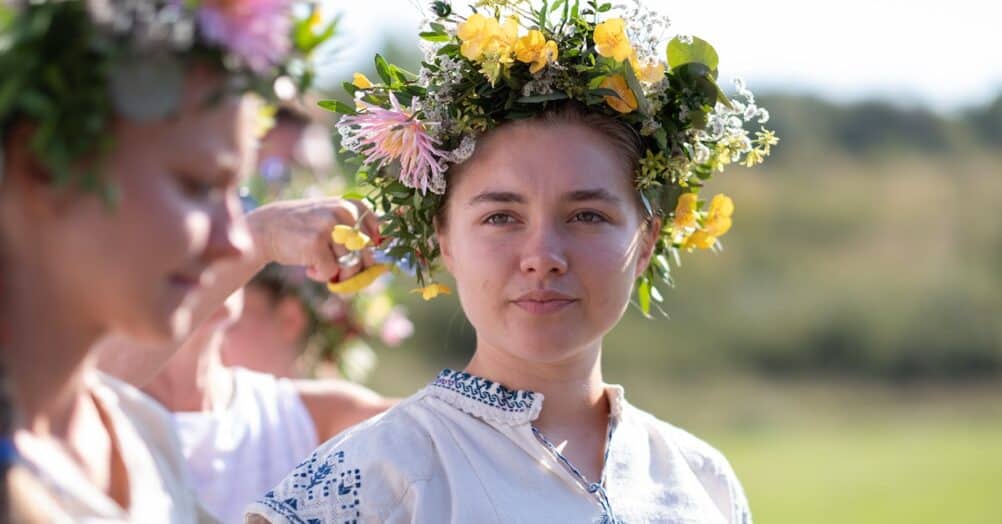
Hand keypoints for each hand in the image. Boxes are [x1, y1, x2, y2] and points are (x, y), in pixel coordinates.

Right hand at [246, 198, 380, 281]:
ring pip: (350, 266)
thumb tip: (383, 265)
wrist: (267, 228)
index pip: (380, 237)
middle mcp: (344, 212)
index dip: (373, 255)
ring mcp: (329, 226)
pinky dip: (320, 275)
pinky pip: (330, 271)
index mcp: (354, 206)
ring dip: (335, 273)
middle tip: (338, 270)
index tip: (362, 262)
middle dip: (354, 270)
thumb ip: (359, 236)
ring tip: (318, 263)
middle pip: (367, 255)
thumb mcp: (335, 221)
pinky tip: (308, 266)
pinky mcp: (315, 242)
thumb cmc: (307, 230)